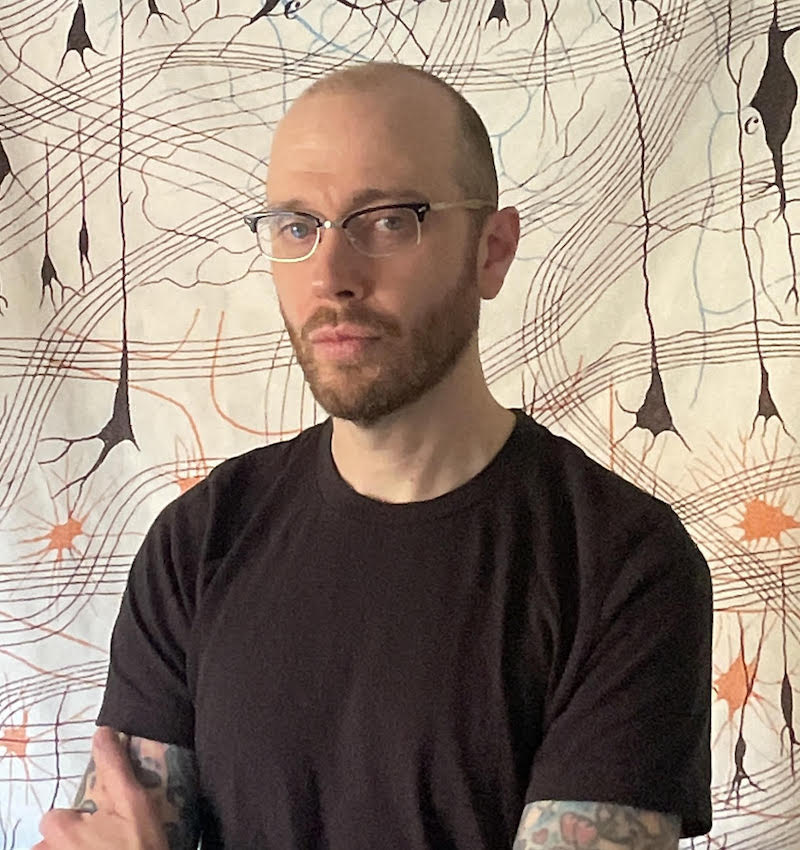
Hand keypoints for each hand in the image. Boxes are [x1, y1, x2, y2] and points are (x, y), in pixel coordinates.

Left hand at [35, 726, 169, 849]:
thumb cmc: (140, 848)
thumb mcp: (134, 802)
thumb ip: (115, 767)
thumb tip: (102, 733)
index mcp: (60, 829)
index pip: (57, 817)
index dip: (79, 819)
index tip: (103, 824)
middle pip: (53, 844)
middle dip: (72, 843)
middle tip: (105, 843)